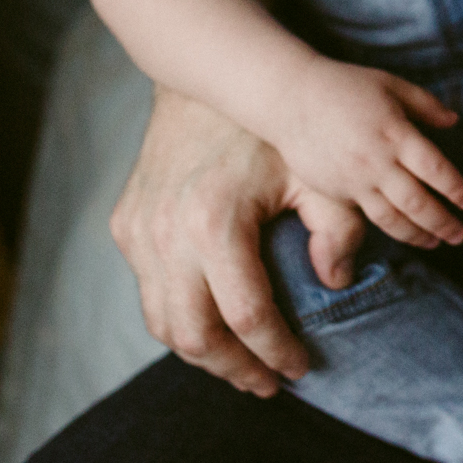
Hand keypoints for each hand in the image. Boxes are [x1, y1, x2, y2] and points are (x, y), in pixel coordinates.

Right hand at [109, 86, 371, 395]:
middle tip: (270, 383)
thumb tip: (334, 285)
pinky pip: (147, 291)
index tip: (302, 368)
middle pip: (194, 336)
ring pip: (161, 323)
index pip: (248, 316)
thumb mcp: (318, 173)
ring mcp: (138, 232)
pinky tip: (212, 324)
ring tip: (242, 365)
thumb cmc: (272, 129)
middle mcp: (166, 234)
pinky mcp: (124, 225)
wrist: (208, 80)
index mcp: (215, 223)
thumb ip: (337, 229)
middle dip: (235, 369)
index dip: (277, 352)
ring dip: (202, 353)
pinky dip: (178, 318)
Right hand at [270, 59, 462, 247]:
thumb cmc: (344, 86)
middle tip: (461, 236)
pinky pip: (368, 215)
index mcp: (395, 132)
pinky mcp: (336, 190)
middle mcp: (377, 161)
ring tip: (436, 243)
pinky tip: (404, 233)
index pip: (435, 169)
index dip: (456, 189)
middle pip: (417, 202)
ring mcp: (355, 179)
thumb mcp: (390, 84)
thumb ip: (425, 104)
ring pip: (392, 218)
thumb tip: (454, 121)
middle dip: (443, 223)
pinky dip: (390, 228)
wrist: (289, 99)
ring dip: (418, 235)